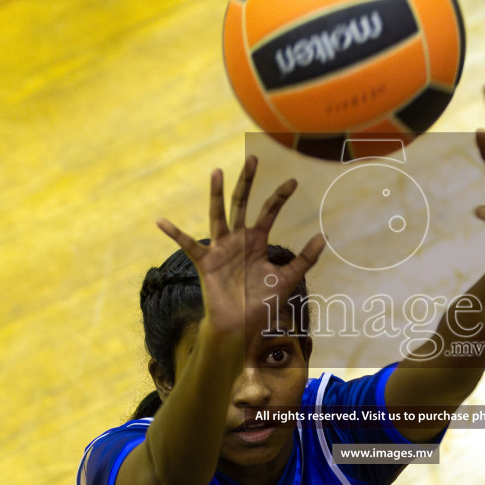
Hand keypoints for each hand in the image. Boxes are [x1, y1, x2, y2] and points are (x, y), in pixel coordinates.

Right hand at [155, 155, 323, 338]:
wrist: (241, 326)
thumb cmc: (261, 303)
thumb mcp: (287, 278)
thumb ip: (305, 258)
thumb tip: (324, 236)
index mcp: (256, 241)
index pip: (268, 211)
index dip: (280, 196)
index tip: (294, 182)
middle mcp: (237, 239)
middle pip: (242, 203)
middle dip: (247, 182)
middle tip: (254, 159)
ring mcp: (220, 248)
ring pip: (218, 214)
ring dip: (217, 194)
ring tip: (217, 172)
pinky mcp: (206, 262)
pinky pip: (187, 244)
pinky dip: (174, 233)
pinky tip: (160, 221)